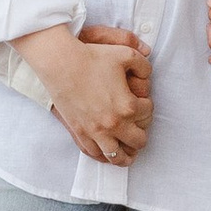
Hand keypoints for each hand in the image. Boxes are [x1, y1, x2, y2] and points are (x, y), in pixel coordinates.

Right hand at [19, 22, 152, 162]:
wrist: (62, 63)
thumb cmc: (92, 57)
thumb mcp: (125, 54)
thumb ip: (143, 65)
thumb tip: (148, 74)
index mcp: (127, 106)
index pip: (148, 113)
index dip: (147, 106)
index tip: (141, 102)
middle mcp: (114, 124)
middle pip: (138, 140)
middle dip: (141, 132)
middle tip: (138, 126)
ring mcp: (96, 131)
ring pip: (117, 156)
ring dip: (126, 154)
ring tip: (128, 152)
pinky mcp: (80, 132)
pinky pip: (95, 153)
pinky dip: (103, 155)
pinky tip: (107, 150)